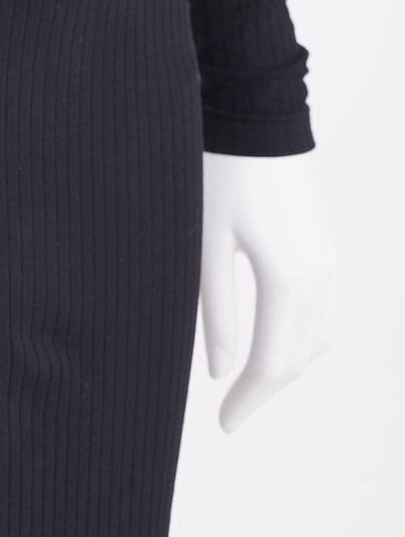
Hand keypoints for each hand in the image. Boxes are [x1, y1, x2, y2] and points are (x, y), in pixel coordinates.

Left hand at [201, 149, 338, 431]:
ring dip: (288, 366)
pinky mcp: (327, 244)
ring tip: (250, 384)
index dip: (250, 401)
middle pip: (301, 357)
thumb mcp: (205, 243)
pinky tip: (273, 339)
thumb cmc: (221, 172)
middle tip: (234, 413)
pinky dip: (302, 337)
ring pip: (319, 336)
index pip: (273, 363)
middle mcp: (320, 275)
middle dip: (268, 391)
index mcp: (288, 279)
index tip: (225, 426)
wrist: (258, 110)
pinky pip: (324, 309)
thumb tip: (219, 371)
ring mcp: (330, 258)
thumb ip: (214, 311)